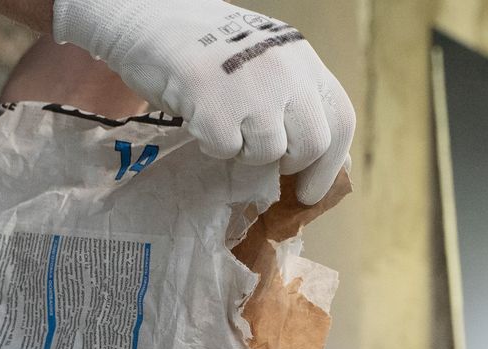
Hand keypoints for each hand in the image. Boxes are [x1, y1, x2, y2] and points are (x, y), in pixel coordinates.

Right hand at [53, 0, 353, 202]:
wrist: (148, 17)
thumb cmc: (205, 49)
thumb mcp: (264, 62)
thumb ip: (292, 100)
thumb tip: (321, 164)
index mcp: (300, 57)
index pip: (340, 119)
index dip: (331, 164)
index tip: (310, 192)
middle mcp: (284, 68)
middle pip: (313, 143)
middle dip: (290, 163)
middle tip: (265, 162)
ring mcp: (252, 84)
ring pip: (269, 151)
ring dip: (243, 151)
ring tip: (222, 123)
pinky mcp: (216, 102)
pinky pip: (226, 149)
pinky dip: (211, 145)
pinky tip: (199, 117)